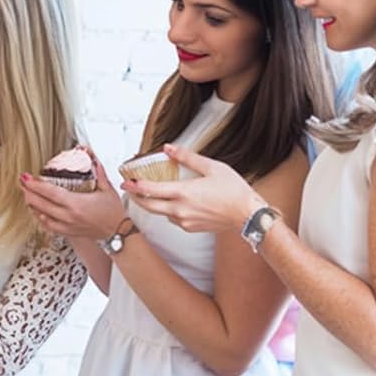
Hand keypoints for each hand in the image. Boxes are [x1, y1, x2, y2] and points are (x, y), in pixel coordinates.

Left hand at [19, 153, 122, 241]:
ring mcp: (66, 226)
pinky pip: (48, 226)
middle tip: (22, 182)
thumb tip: (92, 157)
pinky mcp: (67, 233)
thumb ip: (98, 172)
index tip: (26, 177)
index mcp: (76, 204)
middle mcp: (68, 216)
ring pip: (41, 216)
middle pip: (40, 204)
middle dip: (28, 192)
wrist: (119, 232)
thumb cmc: (114, 213)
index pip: (49, 192)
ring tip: (26, 194)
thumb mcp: (106, 189)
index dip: (35, 185)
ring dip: (32, 204)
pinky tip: (36, 211)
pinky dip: (39, 217)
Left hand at [122, 145, 260, 233]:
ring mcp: (185, 221)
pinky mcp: (190, 228)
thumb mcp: (212, 167)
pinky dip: (168, 211)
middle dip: (136, 197)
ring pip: (160, 213)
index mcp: (184, 193)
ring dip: (152, 204)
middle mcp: (180, 210)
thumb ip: (187, 157)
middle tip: (131, 189)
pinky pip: (172, 219)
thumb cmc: (234, 191)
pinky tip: (173, 203)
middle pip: (149, 205)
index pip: (151, 189)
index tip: (127, 181)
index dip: (136, 185)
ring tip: (150, 193)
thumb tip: (169, 148)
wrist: (248, 215)